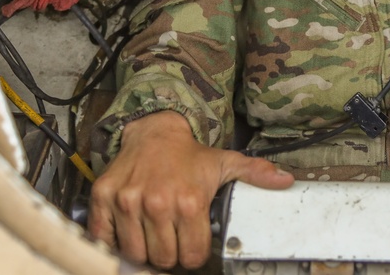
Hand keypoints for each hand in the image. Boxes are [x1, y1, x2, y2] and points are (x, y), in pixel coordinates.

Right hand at [88, 111, 293, 268]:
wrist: (154, 130)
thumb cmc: (190, 154)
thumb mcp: (225, 162)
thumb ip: (255, 174)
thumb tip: (286, 181)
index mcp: (189, 200)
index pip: (191, 256)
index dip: (193, 255)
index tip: (191, 247)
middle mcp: (157, 203)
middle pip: (163, 259)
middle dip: (169, 255)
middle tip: (171, 240)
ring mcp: (127, 201)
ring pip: (134, 254)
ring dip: (144, 252)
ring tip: (152, 237)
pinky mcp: (103, 198)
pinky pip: (103, 238)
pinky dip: (112, 242)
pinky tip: (127, 233)